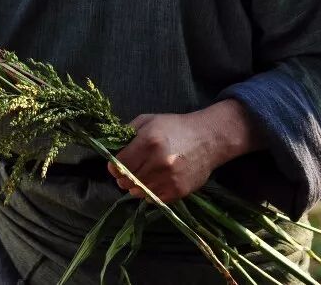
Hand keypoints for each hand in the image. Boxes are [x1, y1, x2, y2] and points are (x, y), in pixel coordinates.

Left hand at [109, 101, 263, 202]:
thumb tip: (111, 150)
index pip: (119, 164)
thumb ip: (127, 134)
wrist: (208, 139)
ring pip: (138, 192)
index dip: (114, 166)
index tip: (116, 166)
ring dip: (136, 186)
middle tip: (128, 172)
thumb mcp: (148, 120)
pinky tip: (155, 182)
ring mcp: (169, 178)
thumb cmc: (175, 127)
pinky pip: (153, 199)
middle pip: (127, 180)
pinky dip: (150, 193)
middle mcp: (158, 162)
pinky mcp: (178, 191)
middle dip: (123, 177)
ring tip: (143, 176)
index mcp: (149, 141)